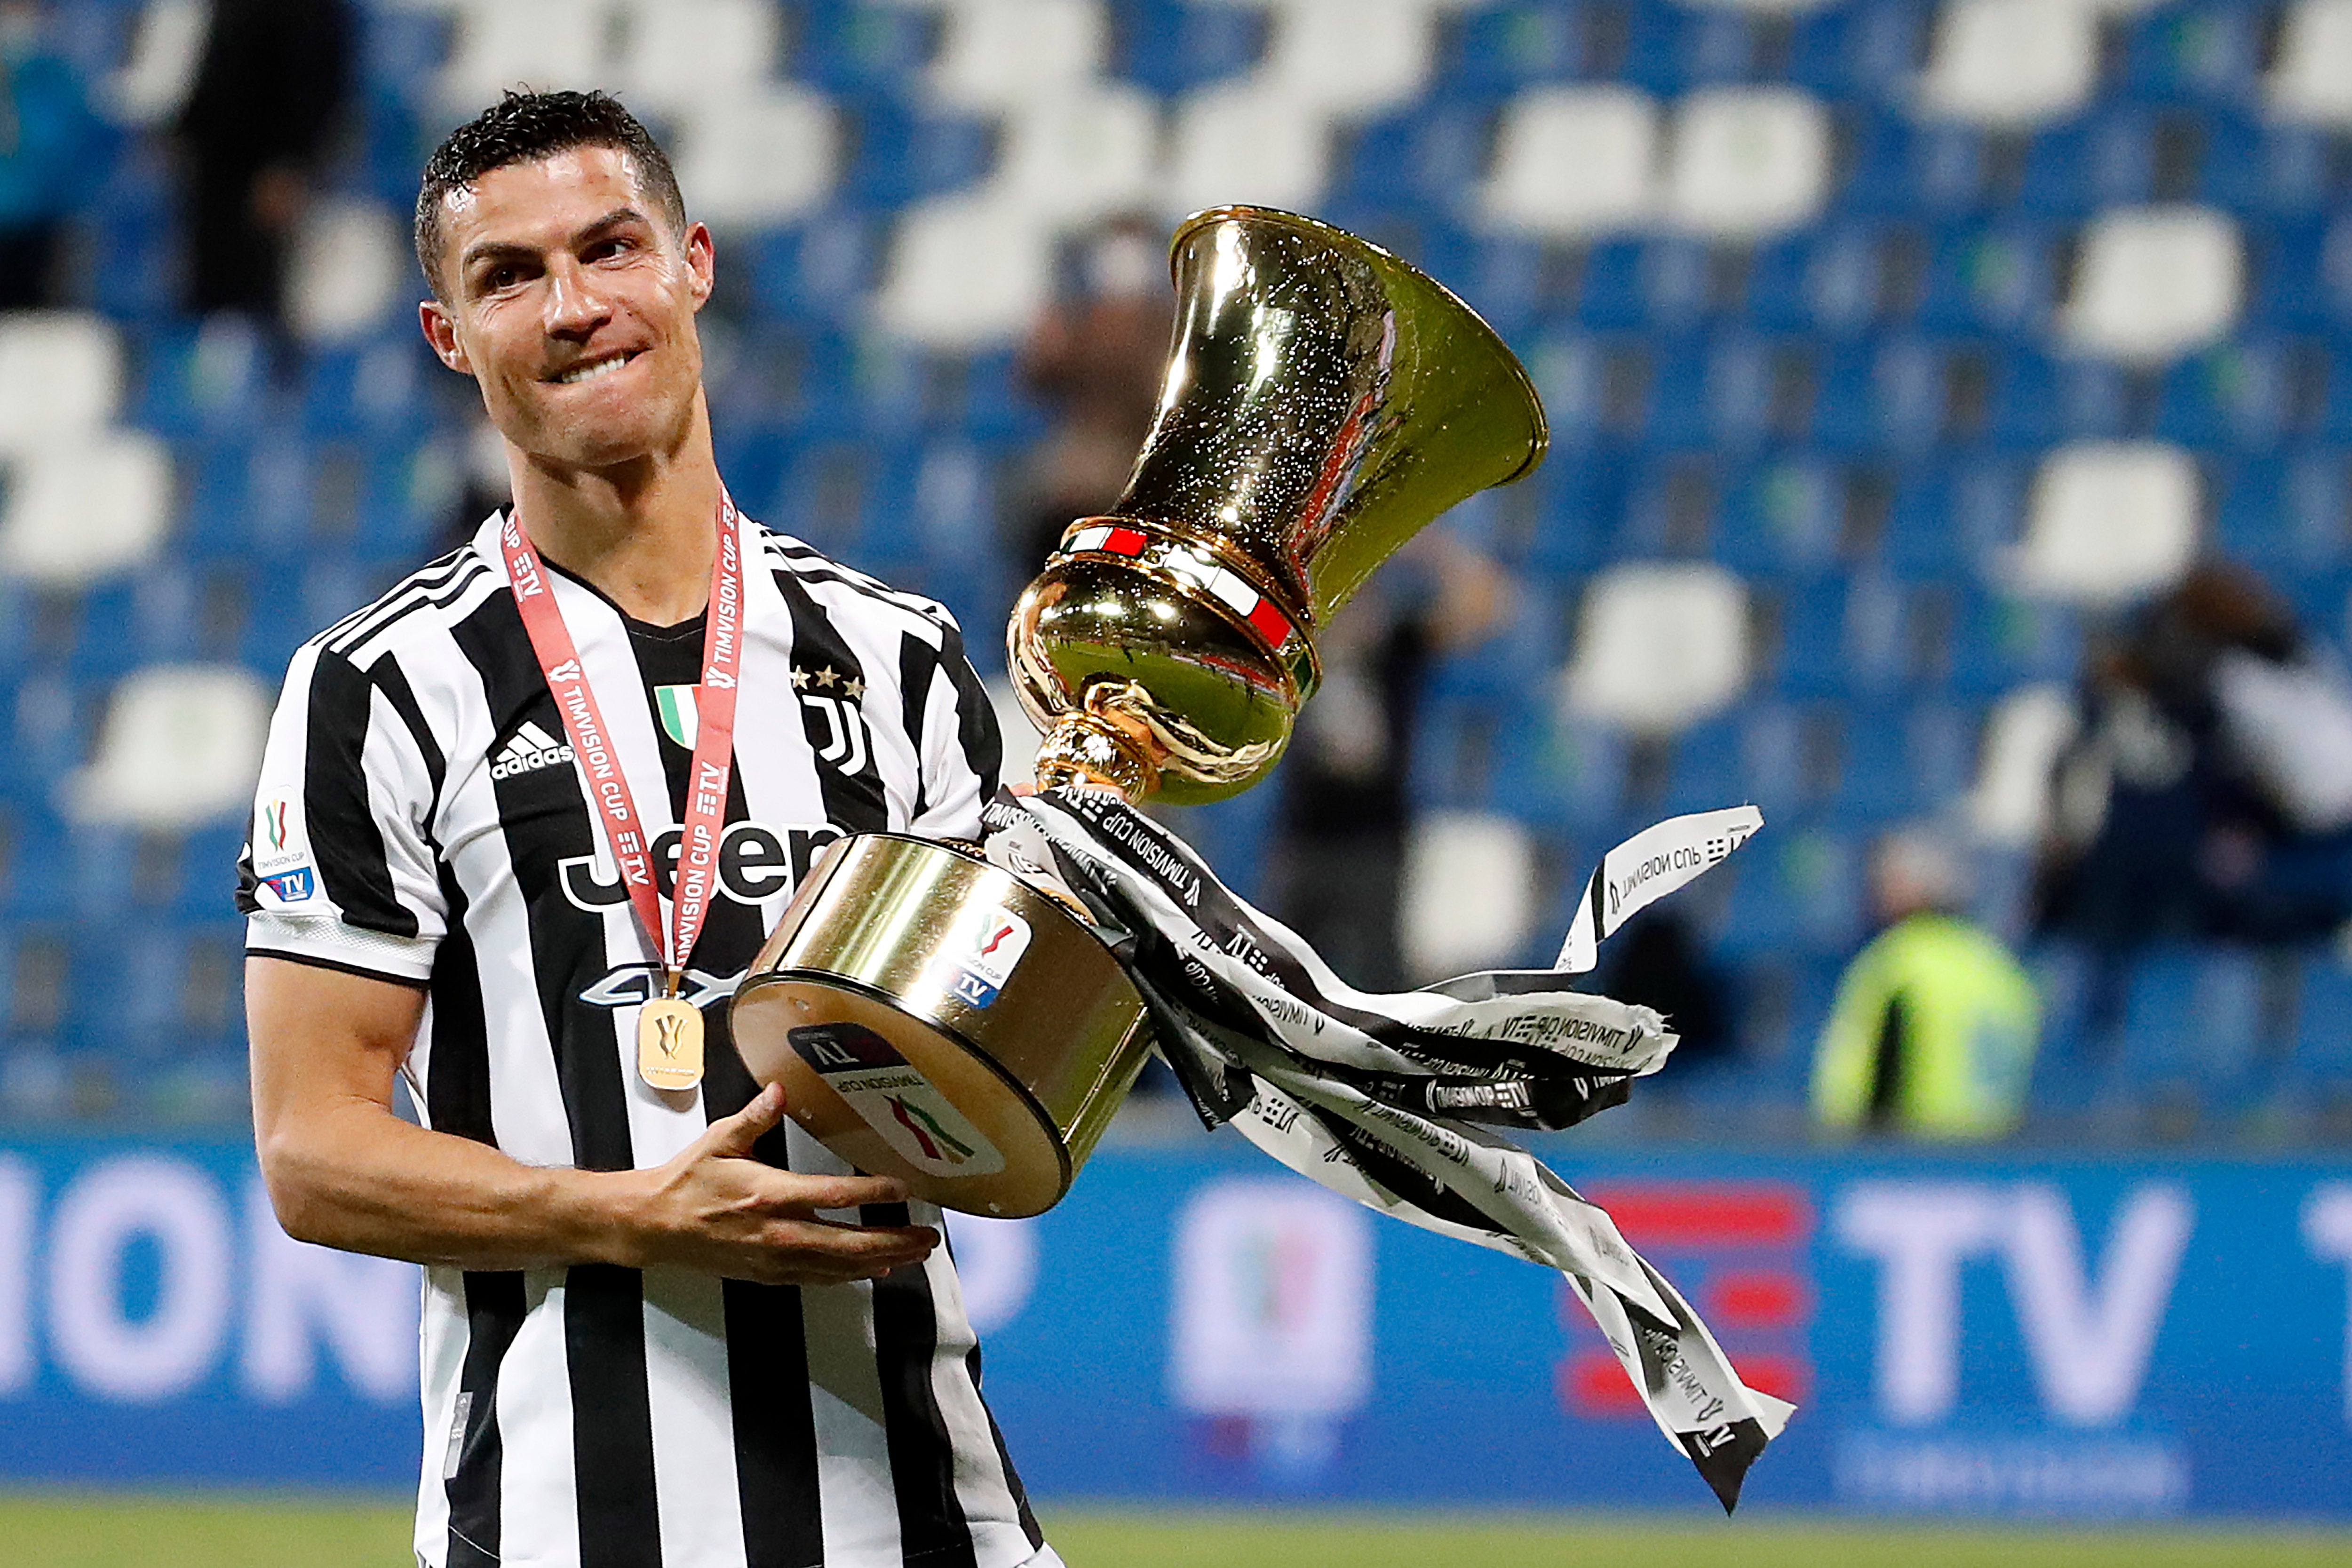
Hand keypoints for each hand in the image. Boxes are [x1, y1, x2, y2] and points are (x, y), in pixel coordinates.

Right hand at [616, 1084, 938, 1285]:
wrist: (654, 1225)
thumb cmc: (686, 1180)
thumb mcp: (720, 1139)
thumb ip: (755, 1116)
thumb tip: (780, 1089)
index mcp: (769, 1194)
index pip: (833, 1196)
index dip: (873, 1194)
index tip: (904, 1188)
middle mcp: (777, 1232)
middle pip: (848, 1243)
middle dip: (893, 1240)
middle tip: (928, 1237)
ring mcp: (773, 1258)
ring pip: (838, 1267)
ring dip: (880, 1260)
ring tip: (914, 1253)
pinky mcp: (767, 1274)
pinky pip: (818, 1279)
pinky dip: (849, 1276)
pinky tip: (873, 1270)